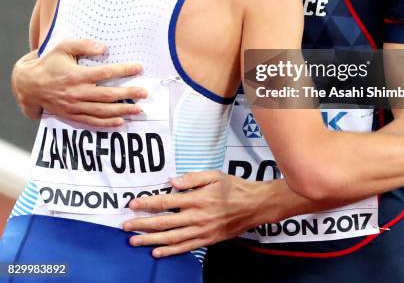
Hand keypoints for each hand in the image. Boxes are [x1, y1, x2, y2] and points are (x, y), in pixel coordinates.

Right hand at [12, 39, 144, 126]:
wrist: (28, 85)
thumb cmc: (49, 62)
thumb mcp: (63, 47)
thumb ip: (83, 45)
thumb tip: (104, 48)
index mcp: (76, 75)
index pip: (105, 73)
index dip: (124, 70)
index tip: (139, 68)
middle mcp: (76, 93)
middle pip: (107, 95)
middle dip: (128, 94)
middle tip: (145, 93)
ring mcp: (74, 107)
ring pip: (102, 112)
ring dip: (122, 111)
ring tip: (139, 109)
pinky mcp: (71, 116)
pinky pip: (91, 123)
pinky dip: (107, 124)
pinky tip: (121, 122)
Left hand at [124, 171, 261, 256]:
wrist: (254, 206)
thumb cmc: (234, 187)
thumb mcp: (214, 175)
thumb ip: (192, 178)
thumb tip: (171, 182)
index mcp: (197, 198)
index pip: (166, 202)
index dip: (147, 204)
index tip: (132, 204)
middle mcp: (196, 216)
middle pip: (164, 223)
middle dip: (142, 224)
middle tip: (125, 226)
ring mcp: (201, 231)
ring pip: (170, 238)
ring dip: (150, 240)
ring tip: (134, 241)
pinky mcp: (206, 240)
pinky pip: (184, 248)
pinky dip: (169, 251)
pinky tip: (156, 252)